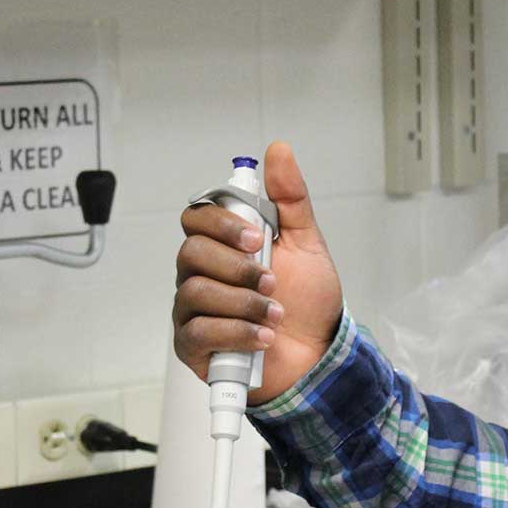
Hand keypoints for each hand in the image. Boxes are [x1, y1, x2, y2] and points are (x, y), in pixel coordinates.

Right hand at [174, 142, 343, 403]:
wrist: (316, 357)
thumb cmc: (307, 302)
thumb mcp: (306, 244)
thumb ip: (290, 199)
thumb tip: (279, 150)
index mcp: (223, 245)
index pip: (197, 218)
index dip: (221, 223)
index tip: (256, 238)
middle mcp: (201, 274)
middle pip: (191, 252)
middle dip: (236, 267)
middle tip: (271, 282)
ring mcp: (193, 310)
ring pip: (196, 291)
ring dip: (243, 302)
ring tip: (275, 314)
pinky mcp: (194, 345)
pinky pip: (198, 331)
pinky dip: (236, 332)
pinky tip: (262, 336)